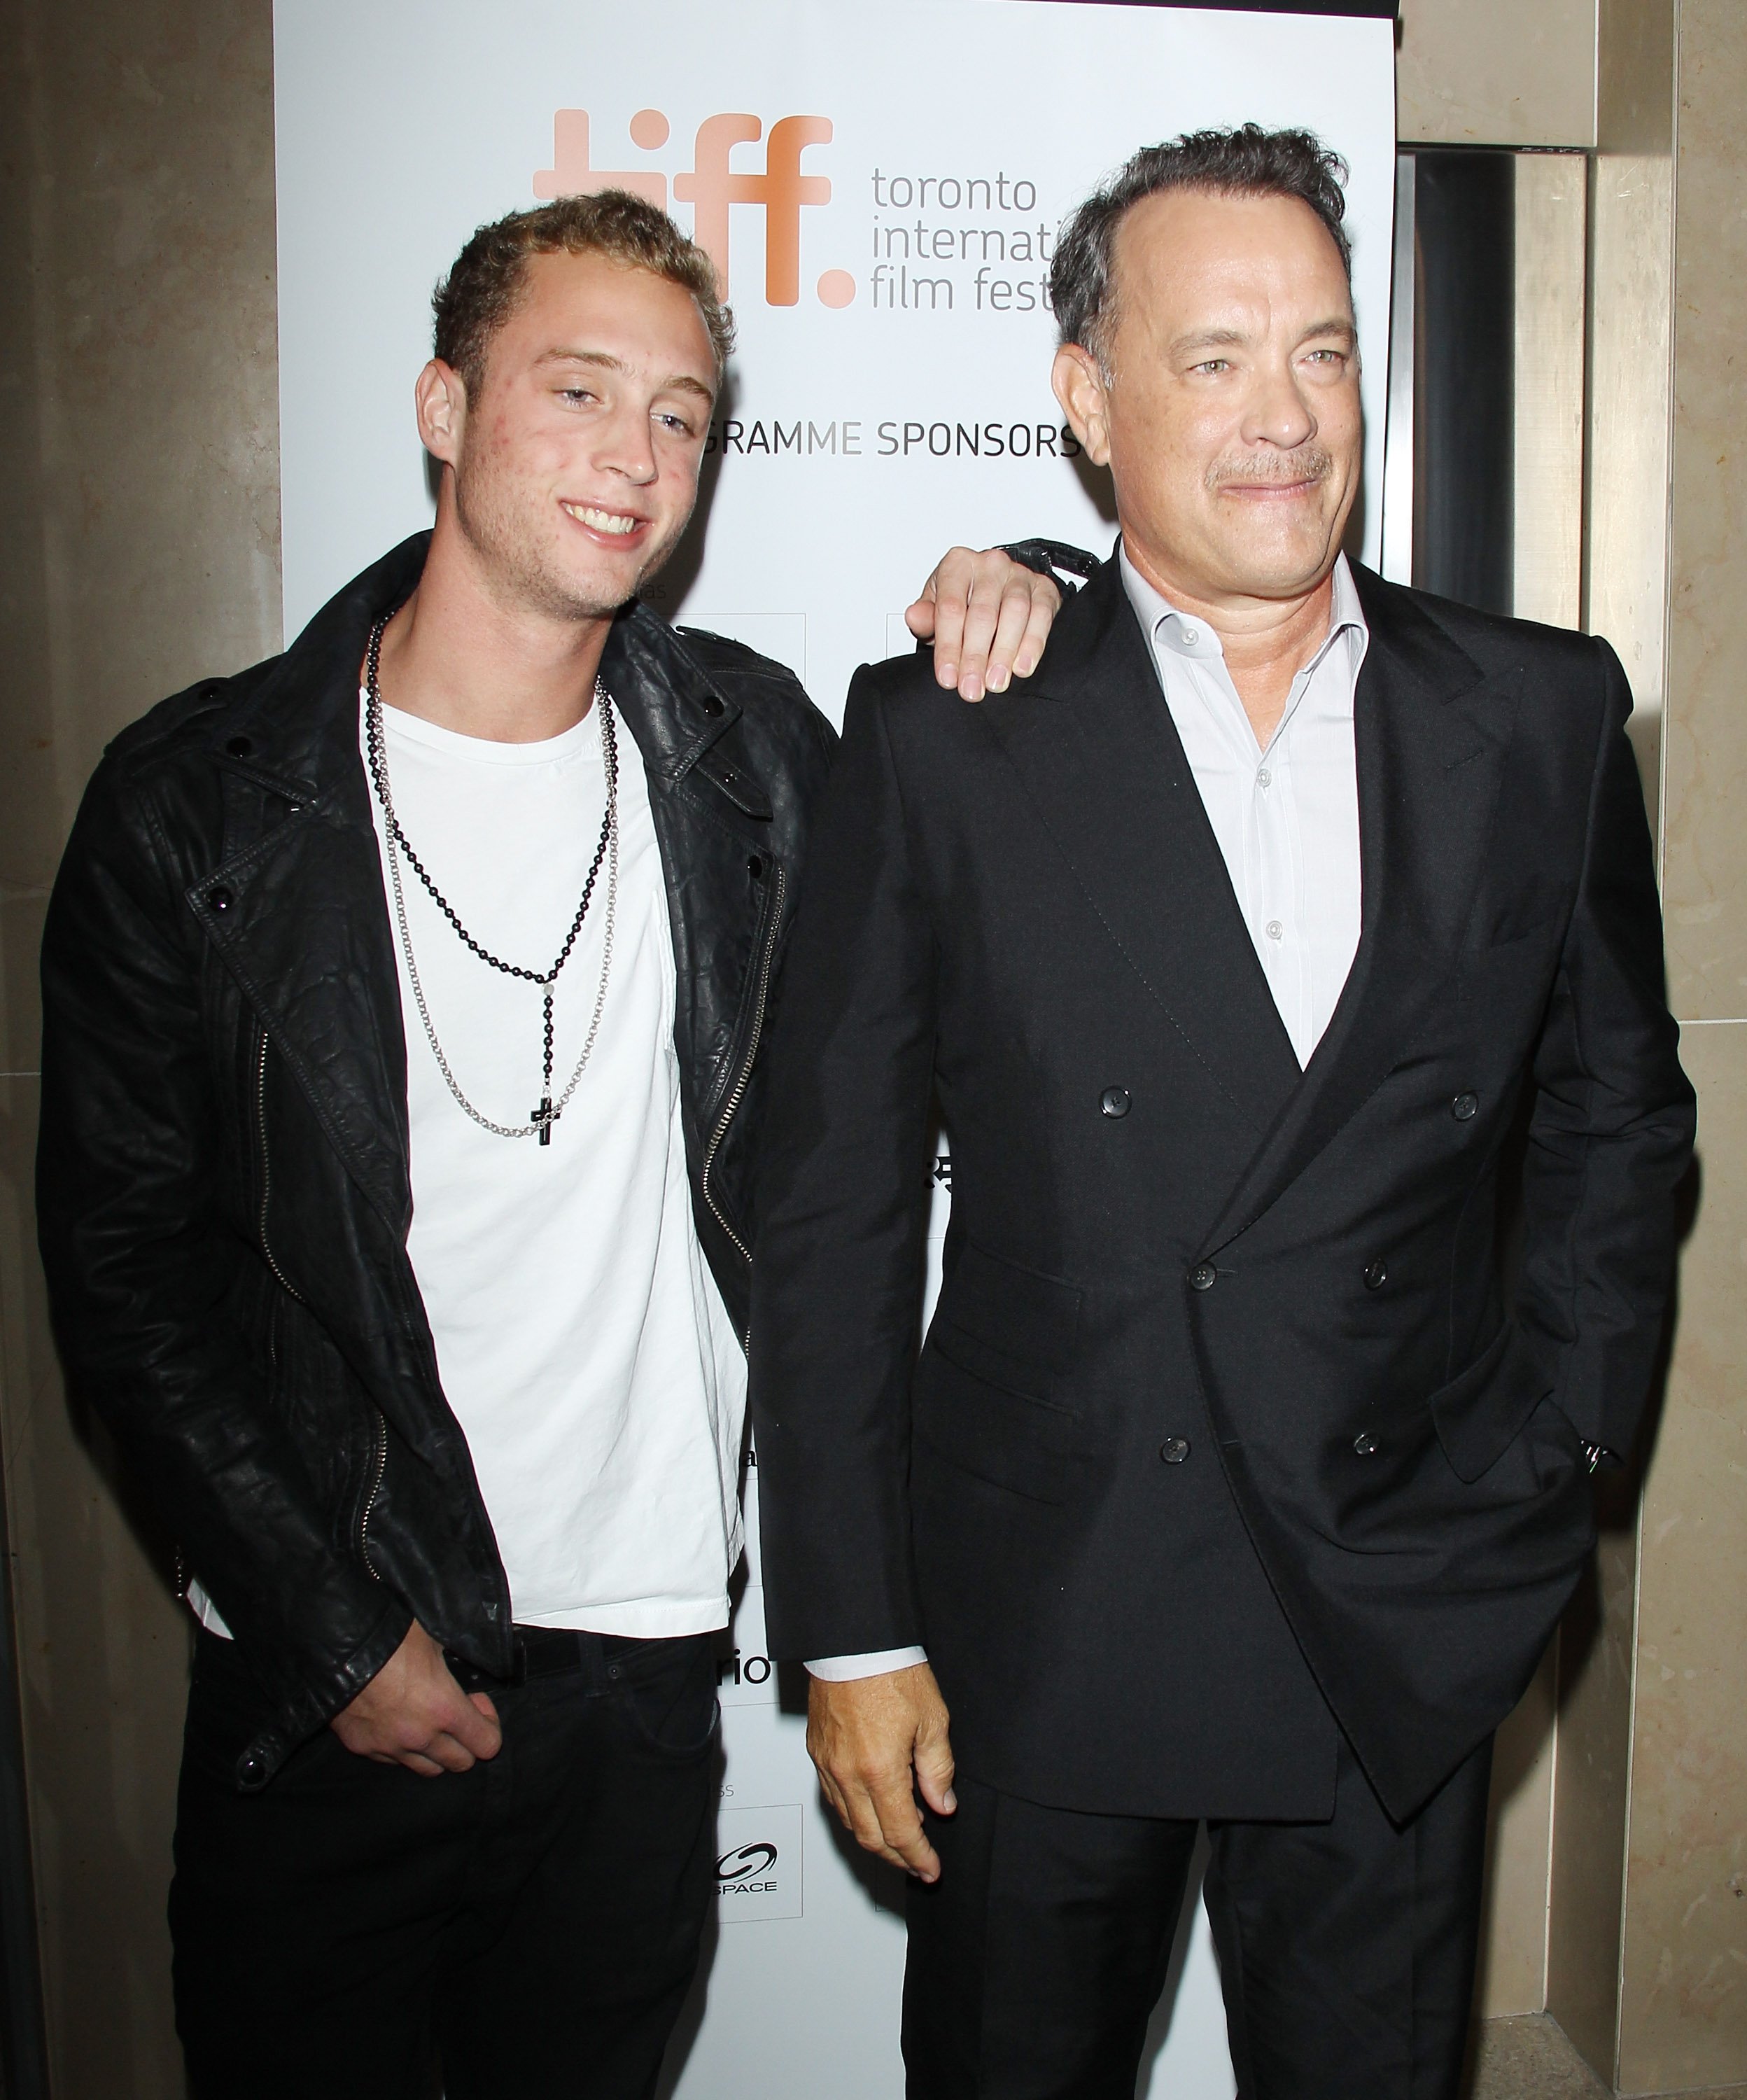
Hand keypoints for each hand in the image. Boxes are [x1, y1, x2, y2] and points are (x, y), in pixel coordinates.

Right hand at [330, 1619, 502, 1775]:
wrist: (338, 1646)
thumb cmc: (391, 1637)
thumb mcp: (435, 1642)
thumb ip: (455, 1665)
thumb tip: (465, 1669)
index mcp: (444, 1709)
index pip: (487, 1745)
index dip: (489, 1724)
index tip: (476, 1703)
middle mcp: (419, 1737)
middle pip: (460, 1764)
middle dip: (465, 1742)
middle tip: (455, 1715)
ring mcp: (389, 1747)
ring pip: (426, 1769)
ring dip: (435, 1751)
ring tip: (428, 1723)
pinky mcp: (362, 1748)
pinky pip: (394, 1760)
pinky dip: (402, 1748)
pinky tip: (397, 1723)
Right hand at [807, 1662, 955, 1880]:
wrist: (853, 1642)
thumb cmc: (891, 1671)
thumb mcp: (932, 1719)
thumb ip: (938, 1769)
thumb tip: (942, 1804)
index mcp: (880, 1771)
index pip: (900, 1834)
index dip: (917, 1858)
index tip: (930, 1870)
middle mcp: (848, 1774)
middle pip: (870, 1837)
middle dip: (896, 1858)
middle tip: (917, 1863)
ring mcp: (828, 1764)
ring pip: (849, 1821)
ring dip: (875, 1837)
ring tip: (901, 1834)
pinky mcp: (816, 1751)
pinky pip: (833, 1797)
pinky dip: (855, 1812)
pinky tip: (873, 1805)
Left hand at [907, 547, 1061, 700]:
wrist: (997, 591)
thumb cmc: (964, 603)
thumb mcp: (936, 610)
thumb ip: (925, 619)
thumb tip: (914, 617)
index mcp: (957, 565)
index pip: (951, 608)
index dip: (948, 646)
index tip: (948, 678)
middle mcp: (990, 564)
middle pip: (982, 614)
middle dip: (975, 657)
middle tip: (971, 688)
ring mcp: (1020, 574)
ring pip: (1014, 613)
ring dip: (1004, 653)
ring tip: (995, 683)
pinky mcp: (1044, 588)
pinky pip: (1041, 616)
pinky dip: (1032, 645)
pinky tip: (1021, 667)